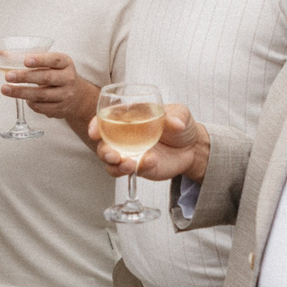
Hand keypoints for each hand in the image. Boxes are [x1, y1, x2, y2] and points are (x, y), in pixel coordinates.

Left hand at [1, 53, 96, 123]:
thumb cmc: (57, 75)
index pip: (54, 60)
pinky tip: (24, 99)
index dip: (40, 60)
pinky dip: (30, 103)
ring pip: (41, 94)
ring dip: (21, 92)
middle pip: (45, 78)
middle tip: (8, 76)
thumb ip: (28, 58)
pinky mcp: (61, 109)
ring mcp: (66, 95)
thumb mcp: (50, 63)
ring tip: (6, 89)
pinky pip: (42, 107)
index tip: (26, 61)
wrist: (78, 96)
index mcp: (66, 63)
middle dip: (25, 77)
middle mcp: (68, 78)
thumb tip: (1, 53)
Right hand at [88, 104, 210, 182]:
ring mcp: (129, 154)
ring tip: (129, 164)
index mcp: (127, 117)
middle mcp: (123, 136)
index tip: (94, 132)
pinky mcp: (138, 168)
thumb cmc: (180, 125)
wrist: (192, 148)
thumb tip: (176, 123)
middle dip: (104, 151)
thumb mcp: (180, 114)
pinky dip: (138, 168)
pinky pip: (130, 172)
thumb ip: (176, 116)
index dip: (95, 125)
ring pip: (111, 163)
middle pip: (103, 145)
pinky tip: (151, 161)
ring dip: (115, 165)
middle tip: (113, 154)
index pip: (104, 119)